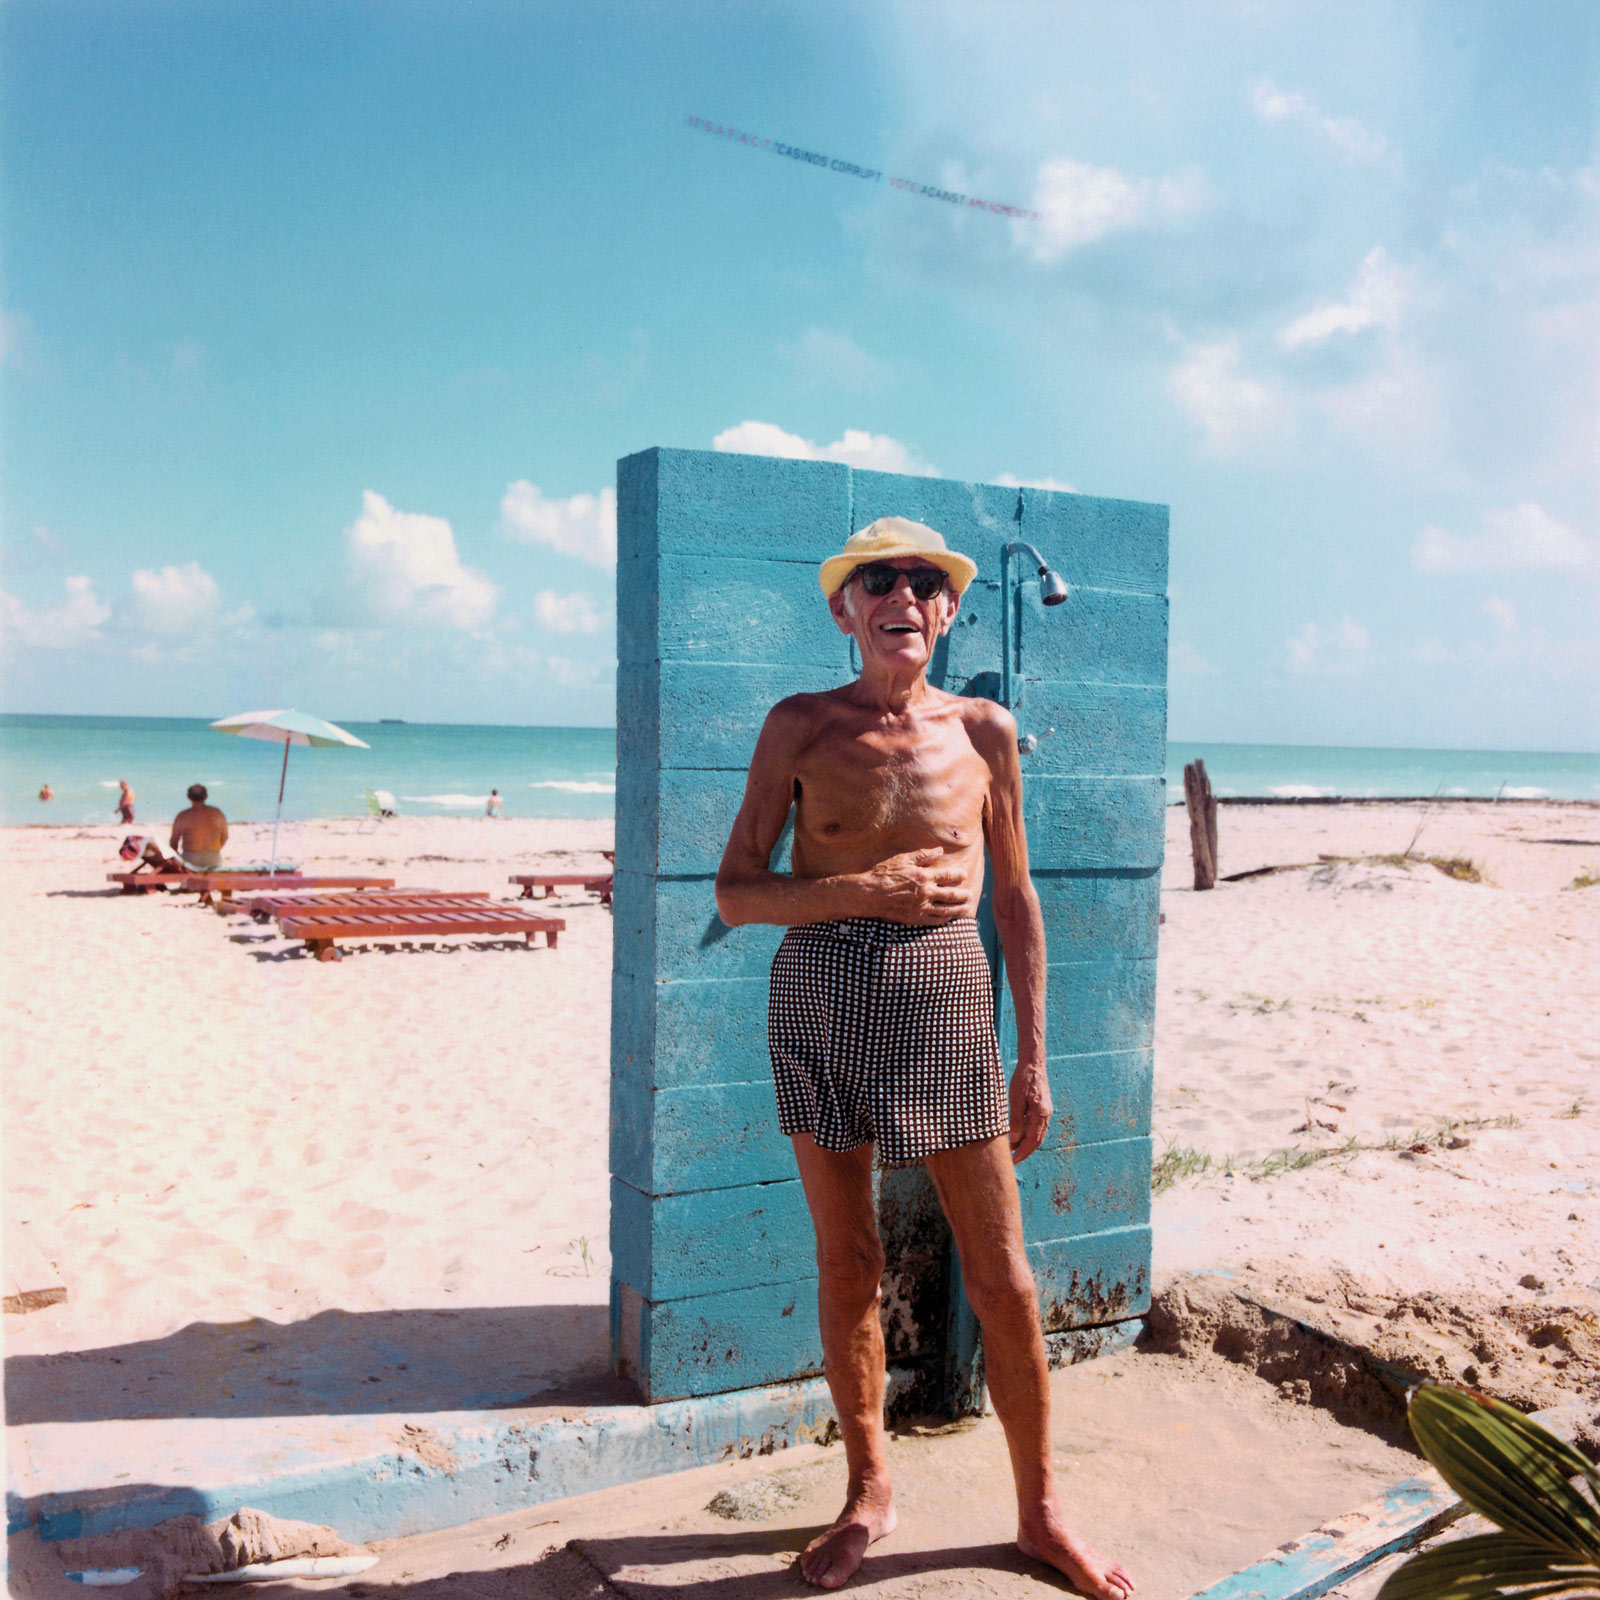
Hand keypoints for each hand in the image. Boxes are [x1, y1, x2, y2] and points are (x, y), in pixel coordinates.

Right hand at [858, 847, 972, 923]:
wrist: (869, 894)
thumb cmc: (884, 874)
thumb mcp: (902, 859)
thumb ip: (923, 856)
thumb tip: (940, 851)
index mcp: (924, 876)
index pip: (947, 875)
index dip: (958, 875)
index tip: (964, 874)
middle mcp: (925, 892)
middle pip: (951, 894)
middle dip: (963, 894)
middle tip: (971, 894)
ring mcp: (921, 907)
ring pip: (946, 909)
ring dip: (959, 908)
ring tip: (967, 907)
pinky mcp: (915, 918)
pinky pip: (935, 920)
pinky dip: (945, 919)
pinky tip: (949, 917)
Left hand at [1008, 1061, 1051, 1164]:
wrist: (1033, 1063)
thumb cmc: (1023, 1079)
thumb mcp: (1015, 1099)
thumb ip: (1016, 1120)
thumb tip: (1015, 1139)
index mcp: (1041, 1114)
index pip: (1032, 1140)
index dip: (1023, 1152)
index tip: (1013, 1161)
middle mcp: (1046, 1115)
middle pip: (1037, 1141)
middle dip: (1025, 1152)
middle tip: (1013, 1161)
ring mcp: (1046, 1112)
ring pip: (1038, 1135)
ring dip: (1026, 1144)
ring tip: (1013, 1150)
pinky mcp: (1042, 1108)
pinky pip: (1037, 1127)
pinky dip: (1028, 1135)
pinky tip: (1019, 1136)